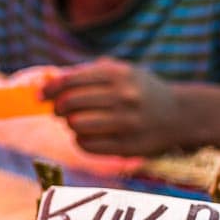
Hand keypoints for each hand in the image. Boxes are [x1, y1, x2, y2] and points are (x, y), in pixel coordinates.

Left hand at [42, 58, 184, 156]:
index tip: (40, 96)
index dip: (50, 89)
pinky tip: (87, 136)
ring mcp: (126, 124)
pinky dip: (80, 141)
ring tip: (77, 123)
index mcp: (119, 75)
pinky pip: (87, 145)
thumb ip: (90, 74)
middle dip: (59, 108)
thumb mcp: (122, 72)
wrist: (179, 115)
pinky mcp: (127, 147)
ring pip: (76, 126)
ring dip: (71, 125)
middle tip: (60, 111)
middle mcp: (123, 97)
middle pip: (70, 103)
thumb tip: (51, 83)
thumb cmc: (141, 91)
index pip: (71, 81)